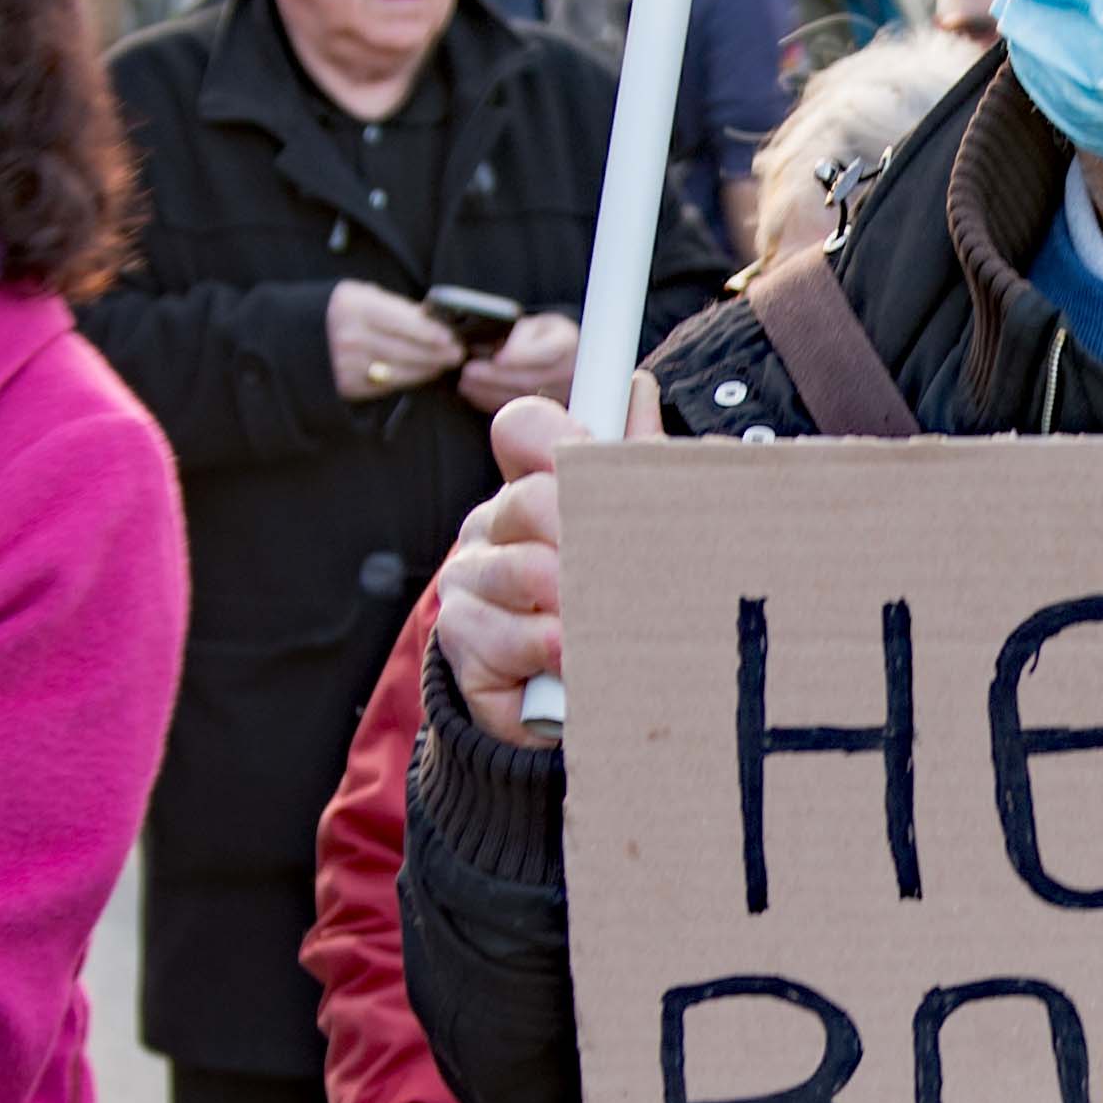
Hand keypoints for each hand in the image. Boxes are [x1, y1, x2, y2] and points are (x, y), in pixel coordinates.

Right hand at [329, 280, 464, 403]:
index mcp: (354, 307)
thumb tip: (435, 321)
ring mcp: (347, 364)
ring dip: (426, 369)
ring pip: (400, 371)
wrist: (297, 336)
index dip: (430, 333)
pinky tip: (421, 373)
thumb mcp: (363, 296)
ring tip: (442, 363)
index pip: (402, 323)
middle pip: (405, 350)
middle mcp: (349, 337)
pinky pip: (387, 385)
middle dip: (436, 354)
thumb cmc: (341, 312)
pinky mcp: (348, 386)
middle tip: (456, 354)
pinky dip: (407, 379)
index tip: (450, 338)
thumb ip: (397, 308)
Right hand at [431, 377, 657, 745]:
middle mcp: (492, 526)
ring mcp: (469, 581)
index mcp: (532, 488)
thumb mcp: (629, 537)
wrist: (560, 709)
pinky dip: (554, 649)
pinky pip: (512, 634)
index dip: (560, 432)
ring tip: (606, 622)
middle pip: (532, 498)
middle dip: (585, 535)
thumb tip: (640, 393)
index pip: (525, 428)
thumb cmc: (604, 613)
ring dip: (578, 601)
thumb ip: (636, 469)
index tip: (594, 453)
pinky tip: (575, 659)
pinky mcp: (462, 639)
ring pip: (525, 570)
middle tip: (624, 566)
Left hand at [453, 309, 578, 412]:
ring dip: (489, 392)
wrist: (562, 357)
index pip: (547, 352)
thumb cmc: (544, 337)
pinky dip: (492, 402)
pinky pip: (517, 411)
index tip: (498, 358)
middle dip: (495, 377)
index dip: (521, 356)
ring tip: (466, 383)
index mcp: (567, 343)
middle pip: (530, 379)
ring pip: (521, 398)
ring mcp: (559, 395)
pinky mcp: (545, 410)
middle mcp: (568, 372)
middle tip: (469, 371)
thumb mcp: (536, 324)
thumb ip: (521, 336)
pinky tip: (475, 393)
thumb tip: (502, 358)